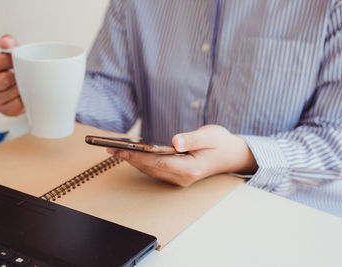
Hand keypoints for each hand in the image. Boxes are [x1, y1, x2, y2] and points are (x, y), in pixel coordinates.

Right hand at [0, 34, 23, 115]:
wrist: (26, 88)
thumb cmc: (17, 69)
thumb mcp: (14, 54)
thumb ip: (10, 43)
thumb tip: (4, 41)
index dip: (10, 62)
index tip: (18, 61)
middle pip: (4, 80)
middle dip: (17, 77)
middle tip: (24, 74)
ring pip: (12, 93)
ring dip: (22, 88)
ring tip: (26, 84)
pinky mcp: (5, 111)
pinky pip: (18, 105)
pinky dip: (25, 100)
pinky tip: (26, 95)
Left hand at [107, 125, 257, 186]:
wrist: (231, 155)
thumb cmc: (221, 143)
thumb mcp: (211, 136)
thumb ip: (193, 139)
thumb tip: (175, 141)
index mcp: (190, 169)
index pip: (158, 163)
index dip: (138, 157)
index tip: (121, 149)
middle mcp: (182, 177)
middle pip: (150, 168)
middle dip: (129, 158)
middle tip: (110, 147)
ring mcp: (179, 178)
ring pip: (151, 170)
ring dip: (133, 160)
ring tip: (115, 149)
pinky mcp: (176, 175)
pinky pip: (155, 169)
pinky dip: (141, 162)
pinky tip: (131, 154)